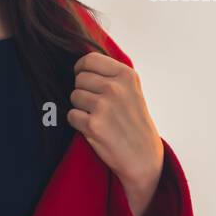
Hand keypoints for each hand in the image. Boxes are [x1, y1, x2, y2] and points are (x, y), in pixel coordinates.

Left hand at [68, 51, 163, 199]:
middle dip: (83, 91)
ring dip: (80, 107)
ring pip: (74, 96)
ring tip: (97, 117)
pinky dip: (78, 123)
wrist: (143, 156)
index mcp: (126, 75)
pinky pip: (72, 115)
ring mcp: (104, 106)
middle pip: (79, 79)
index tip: (82, 77)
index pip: (90, 59)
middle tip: (96, 105)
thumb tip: (81, 64)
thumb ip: (111, 75)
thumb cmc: (134, 122)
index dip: (81, 68)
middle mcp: (115, 88)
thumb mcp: (132, 90)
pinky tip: (94, 129)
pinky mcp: (93, 125)